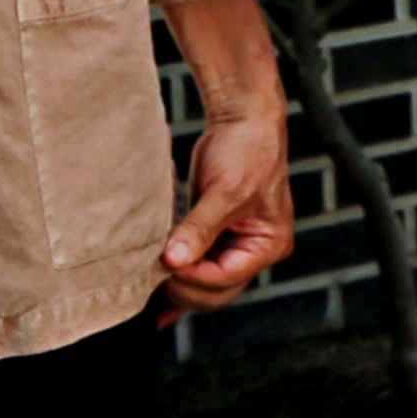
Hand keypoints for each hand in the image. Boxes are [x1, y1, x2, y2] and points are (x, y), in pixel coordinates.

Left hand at [156, 109, 292, 316]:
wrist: (244, 117)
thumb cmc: (245, 148)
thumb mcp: (225, 191)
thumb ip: (200, 228)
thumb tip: (174, 261)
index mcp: (269, 244)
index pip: (224, 279)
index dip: (192, 275)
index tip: (163, 261)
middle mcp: (256, 251)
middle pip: (215, 291)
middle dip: (183, 284)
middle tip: (150, 270)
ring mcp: (237, 246)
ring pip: (203, 285)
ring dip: (177, 282)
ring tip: (146, 279)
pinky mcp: (218, 237)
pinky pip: (197, 268)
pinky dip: (178, 279)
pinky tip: (157, 300)